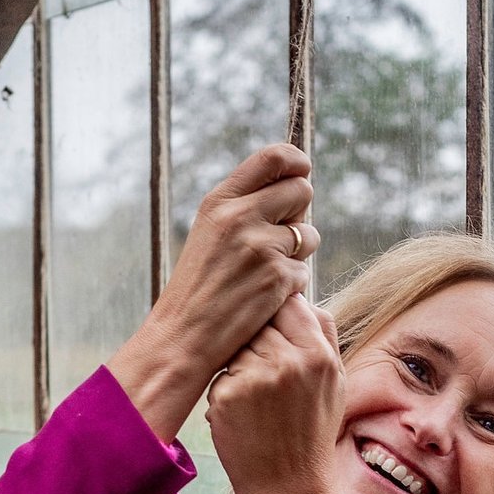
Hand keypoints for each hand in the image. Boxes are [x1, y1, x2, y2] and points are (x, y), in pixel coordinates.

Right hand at [109, 144, 319, 441]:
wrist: (183, 336)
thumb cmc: (198, 285)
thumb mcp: (211, 232)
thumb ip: (245, 205)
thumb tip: (295, 184)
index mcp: (221, 200)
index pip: (274, 156)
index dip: (297, 162)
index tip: (301, 172)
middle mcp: (240, 217)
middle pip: (302, 190)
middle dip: (299, 212)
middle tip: (280, 236)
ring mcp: (261, 247)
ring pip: (310, 234)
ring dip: (299, 252)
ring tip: (265, 271)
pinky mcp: (278, 278)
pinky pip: (305, 271)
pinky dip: (291, 285)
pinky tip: (263, 296)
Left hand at [207, 295, 349, 493]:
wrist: (288, 489)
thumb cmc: (310, 434)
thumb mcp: (335, 383)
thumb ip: (323, 335)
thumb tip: (301, 293)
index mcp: (318, 354)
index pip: (290, 303)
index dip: (278, 314)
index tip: (276, 333)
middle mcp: (288, 360)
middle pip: (258, 322)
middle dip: (257, 340)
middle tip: (266, 377)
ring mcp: (255, 377)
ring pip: (236, 346)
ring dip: (239, 364)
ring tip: (259, 401)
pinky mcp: (226, 394)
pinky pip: (220, 373)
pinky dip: (226, 390)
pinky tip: (243, 416)